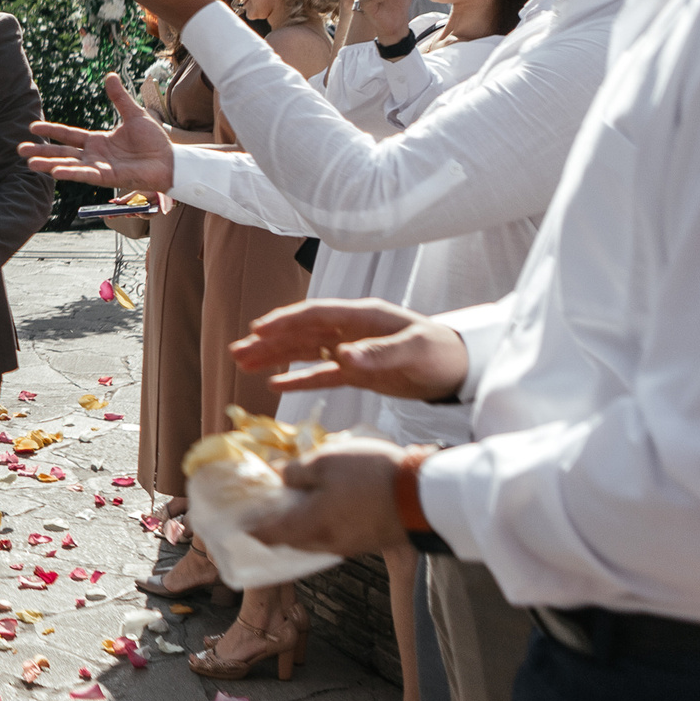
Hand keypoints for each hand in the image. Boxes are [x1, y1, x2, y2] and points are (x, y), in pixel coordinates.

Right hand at [21, 73, 178, 192]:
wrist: (170, 160)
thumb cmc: (154, 141)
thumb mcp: (134, 114)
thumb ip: (119, 98)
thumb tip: (109, 75)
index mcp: (97, 141)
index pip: (69, 135)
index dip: (51, 130)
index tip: (32, 127)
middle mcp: (94, 155)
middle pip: (62, 152)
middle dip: (41, 151)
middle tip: (20, 149)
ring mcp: (99, 167)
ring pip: (69, 165)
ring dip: (49, 164)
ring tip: (29, 163)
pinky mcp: (108, 177)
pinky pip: (85, 175)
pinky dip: (71, 173)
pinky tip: (55, 172)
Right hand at [230, 299, 468, 401]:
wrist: (462, 369)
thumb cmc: (442, 352)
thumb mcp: (413, 351)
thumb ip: (378, 353)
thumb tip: (343, 356)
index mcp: (362, 317)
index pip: (315, 315)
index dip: (286, 321)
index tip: (258, 330)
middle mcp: (351, 331)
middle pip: (302, 333)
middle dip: (269, 341)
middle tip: (237, 350)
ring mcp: (352, 351)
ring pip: (305, 353)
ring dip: (275, 357)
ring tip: (243, 364)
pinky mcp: (357, 372)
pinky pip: (321, 375)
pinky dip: (298, 379)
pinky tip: (275, 384)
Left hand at [248, 438, 410, 556]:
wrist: (425, 493)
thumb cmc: (369, 475)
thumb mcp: (324, 462)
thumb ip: (295, 472)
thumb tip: (280, 477)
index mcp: (308, 527)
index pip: (268, 536)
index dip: (250, 529)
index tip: (239, 521)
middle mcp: (326, 543)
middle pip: (291, 539)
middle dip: (277, 524)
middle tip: (269, 503)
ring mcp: (349, 545)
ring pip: (315, 537)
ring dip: (303, 522)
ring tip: (298, 498)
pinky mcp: (368, 541)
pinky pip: (336, 534)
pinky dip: (325, 522)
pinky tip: (328, 501)